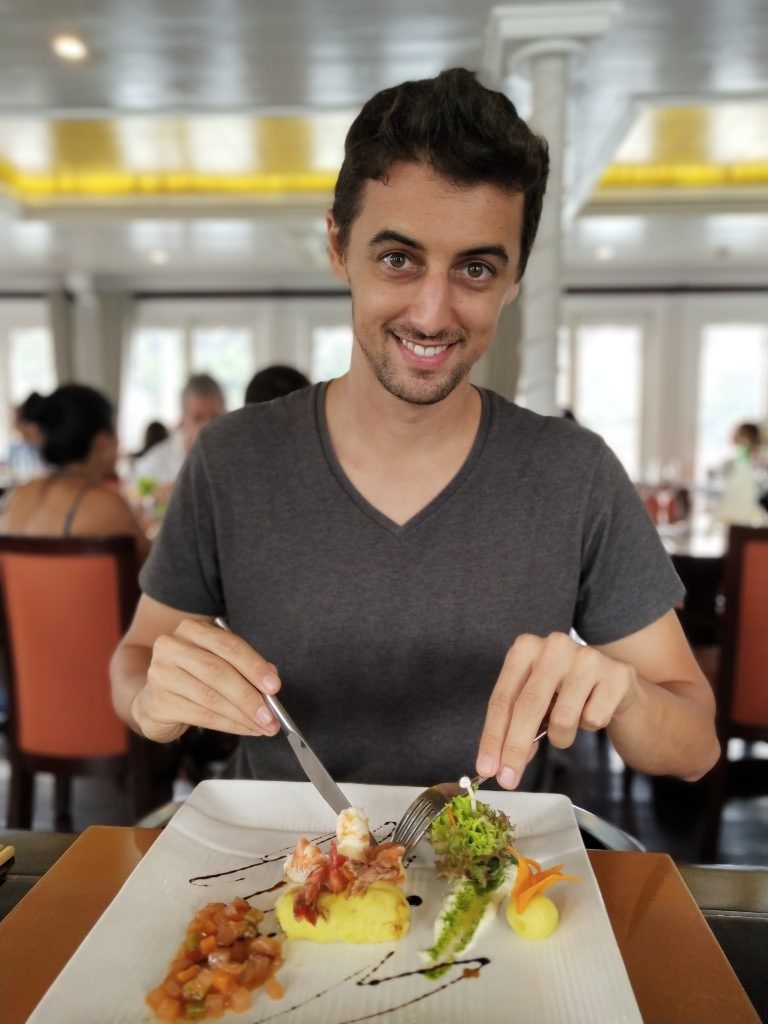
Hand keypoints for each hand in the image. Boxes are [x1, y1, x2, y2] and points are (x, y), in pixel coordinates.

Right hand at [131, 618, 281, 742]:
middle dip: (249, 696)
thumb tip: (271, 679)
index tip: (274, 686)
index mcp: (191, 629)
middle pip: (218, 671)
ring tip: (263, 725)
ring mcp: (160, 675)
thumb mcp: (218, 662)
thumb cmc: (192, 676)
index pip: (228, 645)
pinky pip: (201, 716)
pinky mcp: (158, 703)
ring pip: (211, 697)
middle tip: (271, 714)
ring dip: (242, 715)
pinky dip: (229, 725)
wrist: (154, 698)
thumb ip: (244, 666)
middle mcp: (171, 647)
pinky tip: (245, 729)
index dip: (254, 666)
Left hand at [476, 632, 639, 789]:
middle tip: (508, 780)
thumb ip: (515, 725)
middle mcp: (554, 646)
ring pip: (563, 719)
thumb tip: (501, 764)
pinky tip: (593, 709)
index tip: (486, 769)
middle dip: (515, 749)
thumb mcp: (534, 700)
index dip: (492, 737)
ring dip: (561, 737)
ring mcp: (588, 657)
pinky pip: (594, 719)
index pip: (502, 699)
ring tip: (568, 725)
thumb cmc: (564, 692)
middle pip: (527, 707)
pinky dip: (590, 726)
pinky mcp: (617, 674)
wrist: (614, 683)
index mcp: (525, 648)